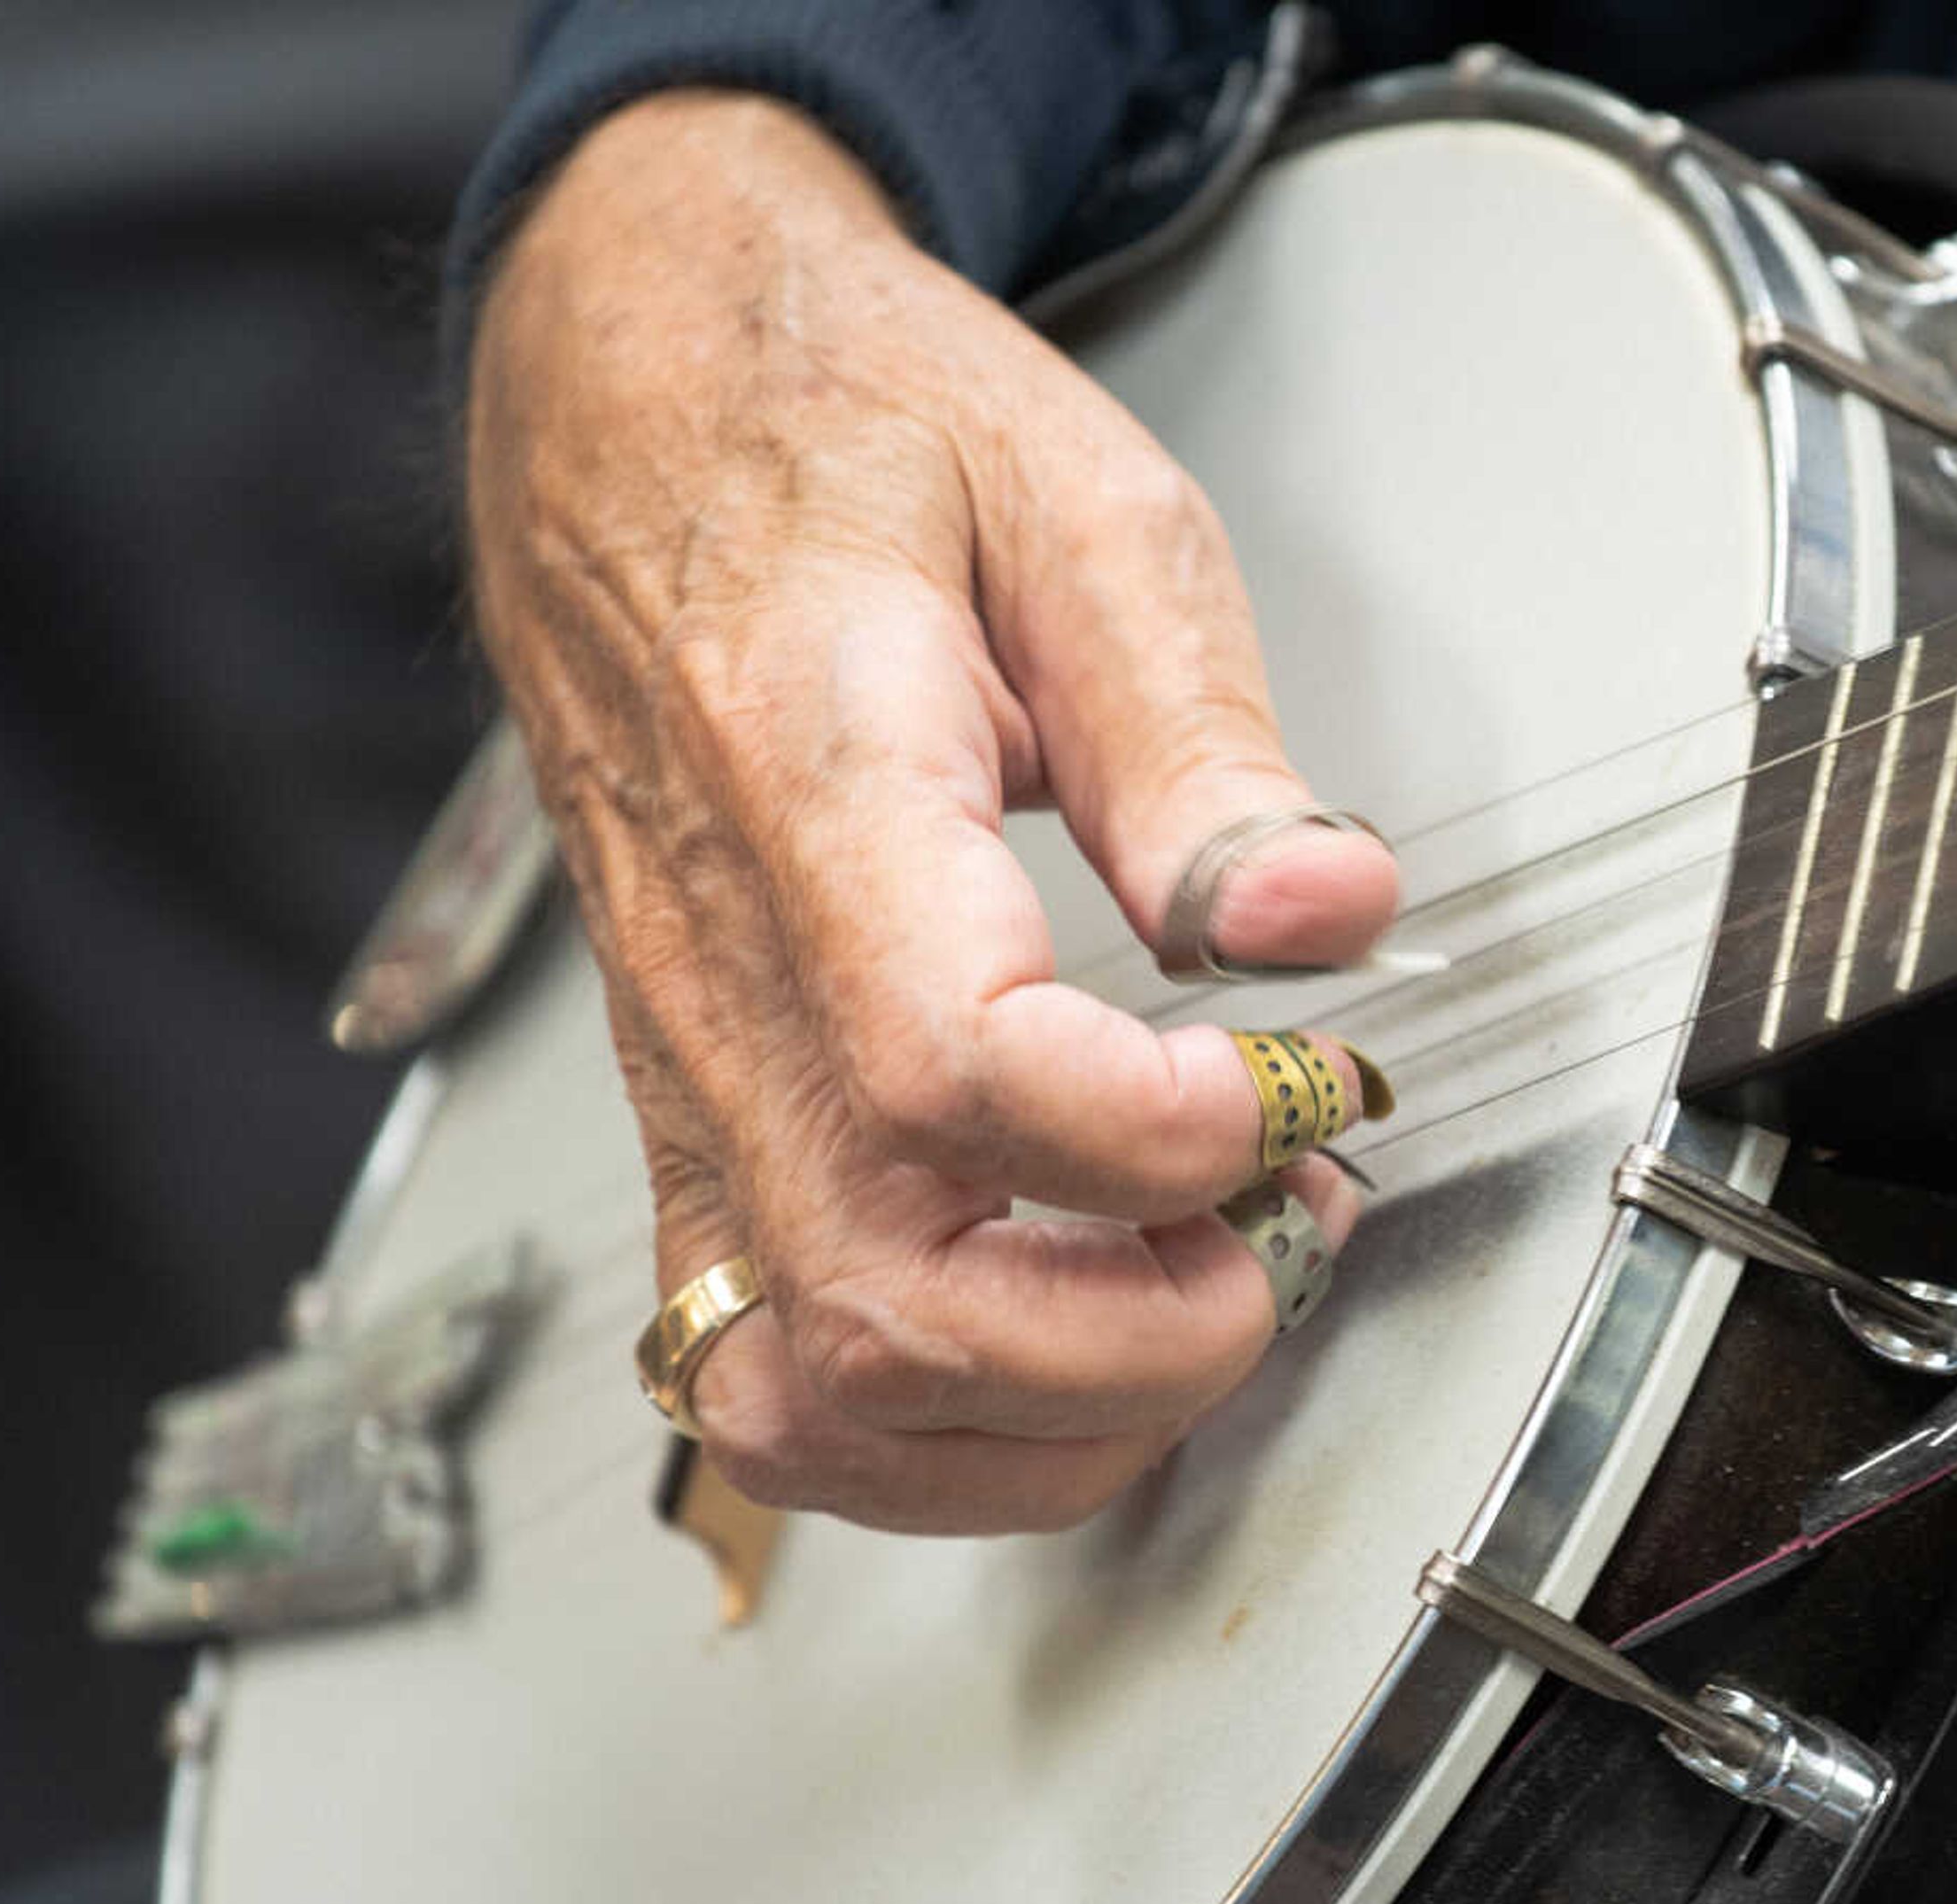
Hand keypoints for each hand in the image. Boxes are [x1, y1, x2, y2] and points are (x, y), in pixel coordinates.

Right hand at [466, 92, 1398, 1532]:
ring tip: (1202, 1284)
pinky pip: (768, 1383)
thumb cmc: (848, 439)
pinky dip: (946, 1438)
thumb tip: (1324, 919)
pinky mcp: (690, 1133)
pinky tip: (1082, 1342)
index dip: (1154, 1139)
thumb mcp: (1079, 508)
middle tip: (1285, 1218)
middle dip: (1138, 1335)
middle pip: (879, 1303)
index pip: (949, 1066)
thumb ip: (1203, 742)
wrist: (631, 412)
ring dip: (1050, 1420)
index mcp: (817, 791)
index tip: (1295, 1089)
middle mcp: (721, 975)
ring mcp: (688, 1080)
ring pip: (807, 1396)